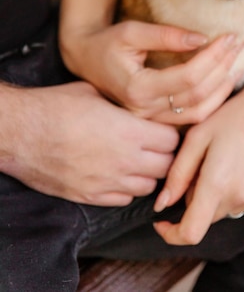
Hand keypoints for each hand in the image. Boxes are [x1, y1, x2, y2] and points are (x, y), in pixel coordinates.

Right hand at [0, 81, 178, 204]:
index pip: (172, 140)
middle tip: (155, 144)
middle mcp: (124, 160)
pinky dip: (127, 189)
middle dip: (165, 155)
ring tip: (138, 159)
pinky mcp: (90, 197)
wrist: (20, 132)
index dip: (171, 133)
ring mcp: (107, 182)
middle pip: (166, 166)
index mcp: (129, 131)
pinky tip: (118, 173)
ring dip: (149, 173)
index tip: (164, 127)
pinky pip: (124, 200)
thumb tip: (139, 105)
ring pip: (148, 187)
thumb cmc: (55, 106)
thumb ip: (123, 105)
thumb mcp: (96, 93)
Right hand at [62, 20, 243, 123]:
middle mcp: (145, 111)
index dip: (214, 56)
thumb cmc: (109, 44)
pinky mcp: (156, 124)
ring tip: (237, 64)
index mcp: (138, 88)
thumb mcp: (131, 32)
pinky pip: (192, 119)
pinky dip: (213, 102)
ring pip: (199, 113)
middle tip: (238, 44)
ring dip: (222, 89)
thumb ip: (166, 35)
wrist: (88, 63)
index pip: (189, 77)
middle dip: (223, 67)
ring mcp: (150, 122)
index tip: (230, 36)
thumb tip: (202, 39)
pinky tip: (224, 83)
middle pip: (198, 95)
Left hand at [152, 69, 243, 244]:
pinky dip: (239, 189)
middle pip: (207, 216)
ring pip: (226, 208)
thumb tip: (162, 204)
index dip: (172, 234)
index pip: (191, 232)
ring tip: (228, 157)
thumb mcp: (198, 137)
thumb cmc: (234, 114)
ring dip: (220, 193)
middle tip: (203, 164)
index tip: (163, 222)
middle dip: (197, 198)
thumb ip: (178, 174)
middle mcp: (241, 197)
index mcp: (217, 183)